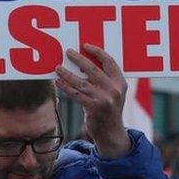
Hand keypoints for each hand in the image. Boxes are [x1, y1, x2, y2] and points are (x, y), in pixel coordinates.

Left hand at [55, 44, 131, 158]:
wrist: (111, 133)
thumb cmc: (109, 110)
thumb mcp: (113, 93)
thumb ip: (103, 80)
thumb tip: (82, 64)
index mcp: (120, 83)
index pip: (109, 62)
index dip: (97, 52)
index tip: (86, 46)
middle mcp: (114, 90)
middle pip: (93, 69)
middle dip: (79, 59)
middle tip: (68, 52)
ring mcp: (104, 99)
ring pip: (81, 82)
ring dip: (67, 73)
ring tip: (58, 68)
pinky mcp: (93, 108)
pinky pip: (76, 94)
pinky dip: (65, 87)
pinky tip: (58, 82)